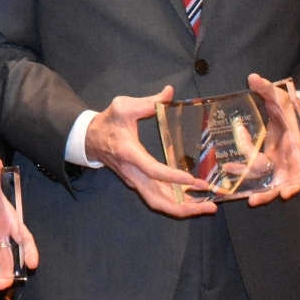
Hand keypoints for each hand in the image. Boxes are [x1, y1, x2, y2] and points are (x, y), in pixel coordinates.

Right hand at [85, 86, 216, 217]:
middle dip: (183, 206)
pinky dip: (176, 202)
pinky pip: (157, 198)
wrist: (89, 138)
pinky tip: (195, 199)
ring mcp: (134, 180)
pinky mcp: (138, 183)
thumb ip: (148, 102)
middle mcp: (132, 172)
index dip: (172, 177)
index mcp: (129, 152)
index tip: (194, 180)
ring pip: (158, 202)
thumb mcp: (123, 106)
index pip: (152, 170)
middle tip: (210, 205)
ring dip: (183, 208)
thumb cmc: (108, 122)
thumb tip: (170, 92)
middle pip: (156, 199)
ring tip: (208, 206)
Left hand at [245, 73, 299, 206]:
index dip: (294, 181)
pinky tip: (241, 185)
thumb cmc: (286, 107)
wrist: (291, 115)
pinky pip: (264, 176)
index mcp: (295, 143)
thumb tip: (253, 78)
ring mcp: (281, 162)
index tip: (287, 192)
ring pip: (275, 182)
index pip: (298, 166)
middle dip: (272, 192)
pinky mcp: (271, 162)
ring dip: (264, 192)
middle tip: (256, 201)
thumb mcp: (278, 96)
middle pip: (286, 181)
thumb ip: (266, 88)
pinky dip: (255, 181)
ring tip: (250, 201)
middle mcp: (290, 156)